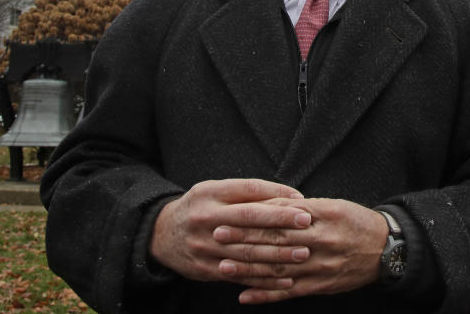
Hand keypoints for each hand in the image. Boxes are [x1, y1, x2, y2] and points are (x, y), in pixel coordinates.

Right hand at [149, 178, 312, 289]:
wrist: (161, 234)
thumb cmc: (201, 207)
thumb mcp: (216, 190)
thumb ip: (251, 191)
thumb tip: (293, 195)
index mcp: (211, 194)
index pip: (248, 194)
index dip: (276, 199)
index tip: (302, 205)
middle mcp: (206, 219)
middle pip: (248, 222)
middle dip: (280, 225)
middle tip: (307, 228)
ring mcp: (204, 247)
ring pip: (245, 253)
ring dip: (277, 256)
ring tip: (302, 255)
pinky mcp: (205, 270)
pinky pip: (239, 276)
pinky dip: (263, 279)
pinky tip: (284, 280)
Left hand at [213, 198, 388, 304]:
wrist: (386, 249)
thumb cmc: (355, 222)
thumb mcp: (333, 206)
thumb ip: (301, 208)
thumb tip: (267, 205)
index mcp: (324, 216)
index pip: (281, 217)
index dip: (252, 219)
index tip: (228, 216)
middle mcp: (322, 241)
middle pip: (276, 242)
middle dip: (243, 240)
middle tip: (217, 237)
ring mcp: (321, 267)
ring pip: (279, 270)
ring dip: (248, 270)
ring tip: (223, 267)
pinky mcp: (322, 286)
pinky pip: (289, 293)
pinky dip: (266, 296)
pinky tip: (245, 296)